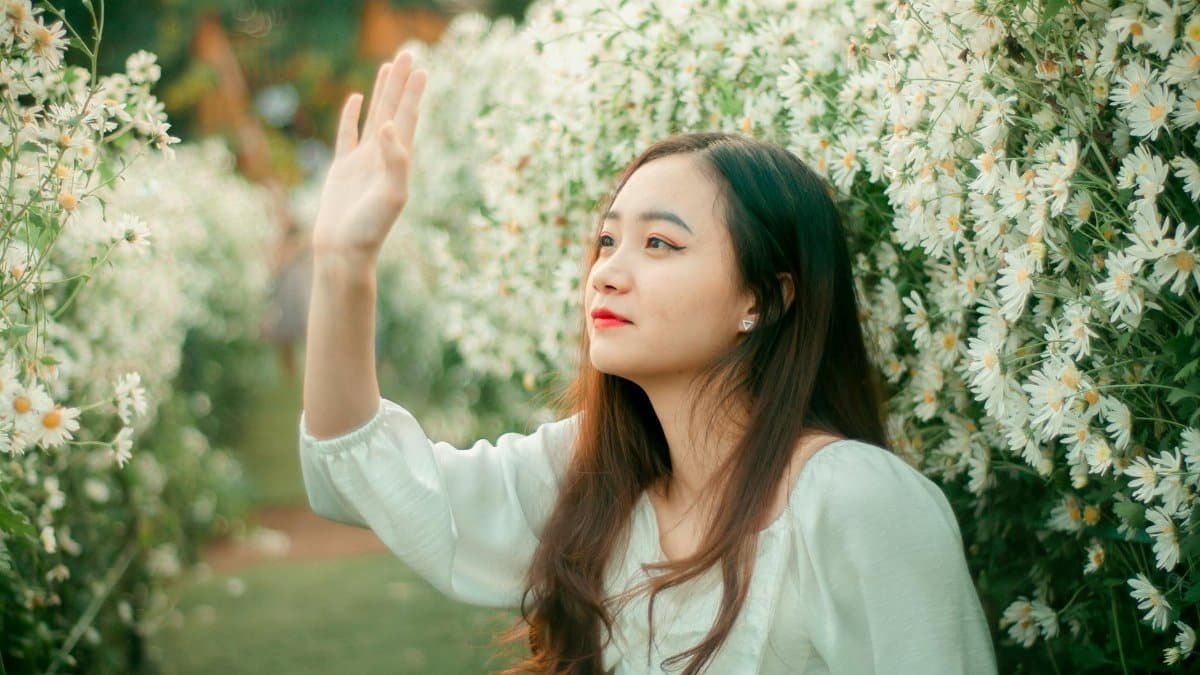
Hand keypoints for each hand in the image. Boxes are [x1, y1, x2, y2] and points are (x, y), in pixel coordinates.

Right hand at [311, 50, 426, 260]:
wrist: (344, 250)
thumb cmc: (370, 228)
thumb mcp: (391, 195)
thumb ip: (394, 160)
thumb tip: (389, 127)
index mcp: (399, 162)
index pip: (409, 119)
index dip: (414, 95)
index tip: (422, 69)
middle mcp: (384, 157)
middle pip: (395, 111)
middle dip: (401, 84)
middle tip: (408, 54)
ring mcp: (364, 161)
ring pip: (375, 117)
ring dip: (382, 93)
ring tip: (389, 66)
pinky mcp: (343, 168)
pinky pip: (348, 135)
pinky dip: (352, 116)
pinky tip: (357, 99)